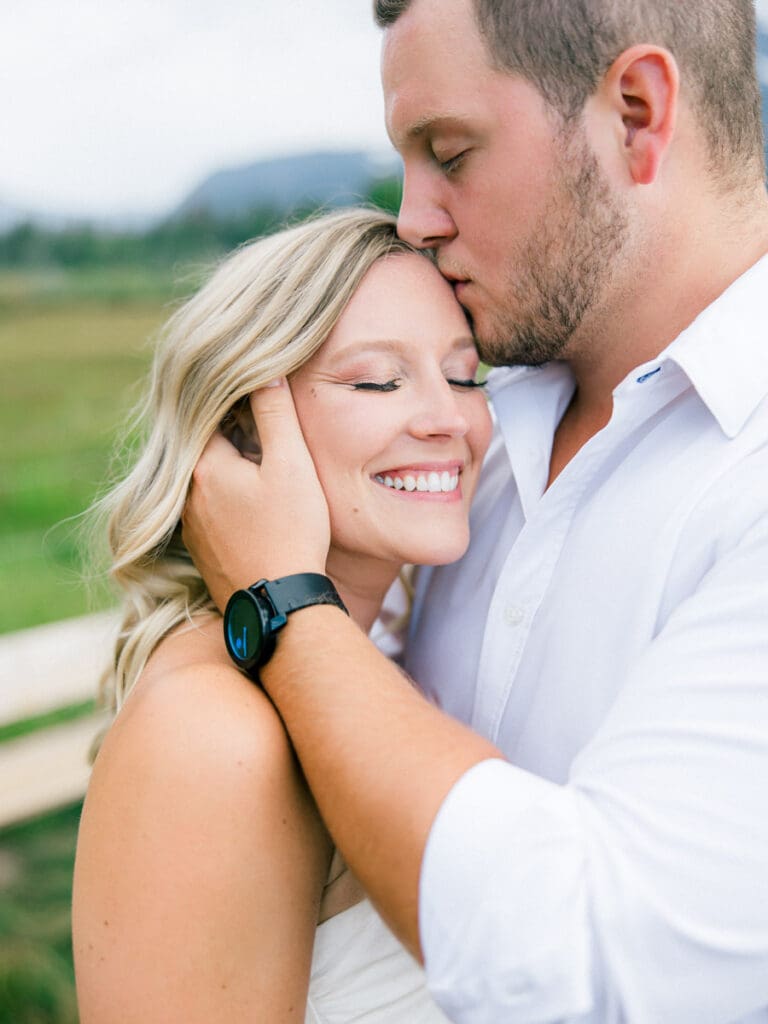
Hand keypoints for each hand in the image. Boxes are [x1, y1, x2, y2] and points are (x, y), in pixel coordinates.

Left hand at [183, 380, 330, 610]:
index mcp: (203, 467)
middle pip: (207, 450)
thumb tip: (265, 371)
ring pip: (208, 484)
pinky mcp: (203, 554)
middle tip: (265, 433)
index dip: (236, 404)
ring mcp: (192, 528)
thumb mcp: (291, 464)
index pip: (210, 417)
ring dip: (230, 474)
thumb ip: (275, 414)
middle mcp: (187, 496)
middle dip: (234, 438)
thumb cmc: (291, 530)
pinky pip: (211, 513)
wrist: (281, 603)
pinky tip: (256, 510)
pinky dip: (229, 503)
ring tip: (263, 472)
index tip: (259, 399)